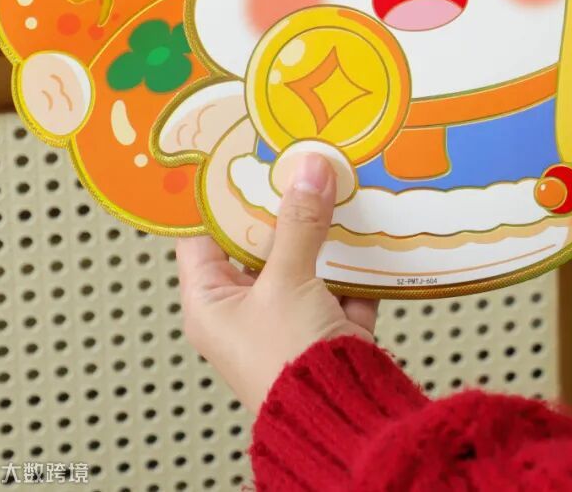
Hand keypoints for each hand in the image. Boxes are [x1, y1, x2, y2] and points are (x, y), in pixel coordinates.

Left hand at [176, 153, 375, 413]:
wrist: (344, 419)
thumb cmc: (287, 365)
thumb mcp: (285, 282)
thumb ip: (298, 222)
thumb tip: (308, 168)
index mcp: (210, 303)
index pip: (204, 235)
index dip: (220, 195)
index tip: (240, 153)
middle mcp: (246, 310)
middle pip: (260, 241)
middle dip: (283, 202)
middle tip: (298, 156)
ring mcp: (289, 316)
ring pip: (304, 256)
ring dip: (323, 226)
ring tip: (336, 179)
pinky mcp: (329, 324)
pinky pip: (340, 278)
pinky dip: (355, 255)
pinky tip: (367, 221)